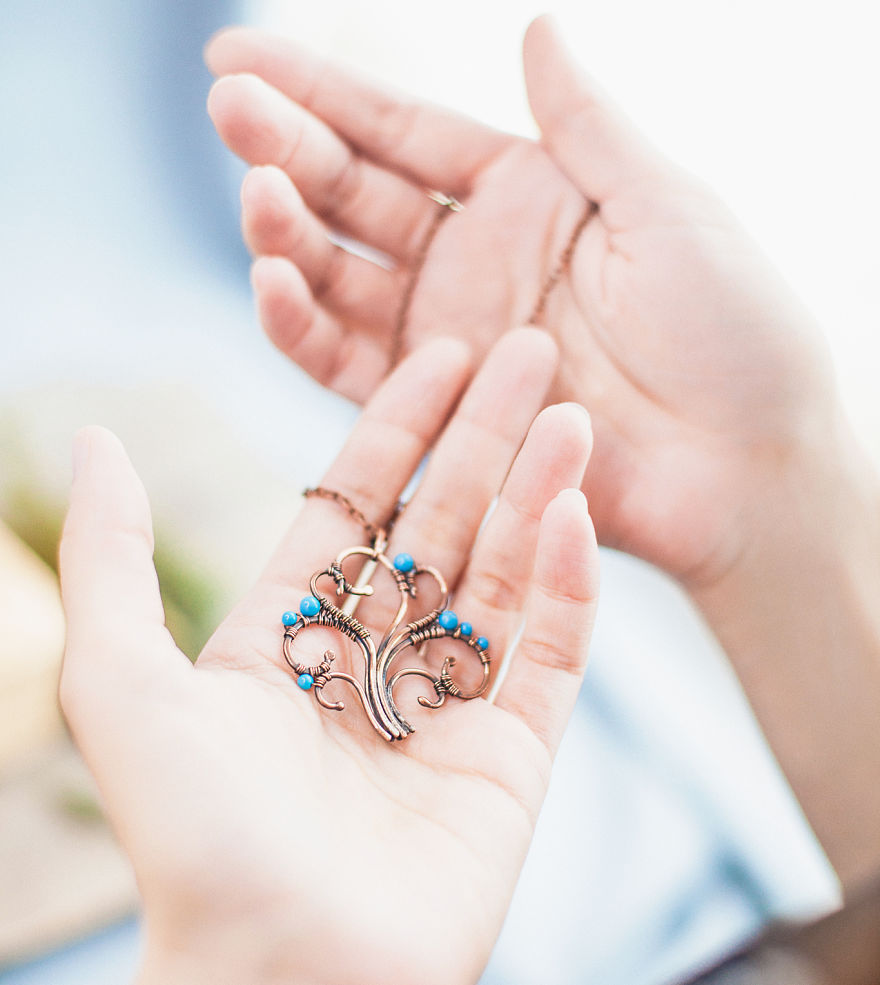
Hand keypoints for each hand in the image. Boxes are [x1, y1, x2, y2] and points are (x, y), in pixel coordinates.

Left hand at [59, 330, 598, 984]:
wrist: (286, 981)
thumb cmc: (195, 838)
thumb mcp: (124, 681)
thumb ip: (112, 556)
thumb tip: (98, 441)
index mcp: (292, 636)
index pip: (357, 506)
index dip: (396, 427)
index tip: (440, 354)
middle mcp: (373, 663)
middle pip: (440, 525)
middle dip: (483, 437)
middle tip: (529, 353)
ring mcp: (450, 709)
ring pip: (504, 575)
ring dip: (539, 492)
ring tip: (573, 415)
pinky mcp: (514, 759)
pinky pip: (548, 655)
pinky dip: (567, 585)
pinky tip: (578, 511)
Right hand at [205, 15, 838, 588]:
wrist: (743, 462)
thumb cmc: (732, 331)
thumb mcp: (663, 206)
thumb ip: (584, 126)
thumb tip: (536, 24)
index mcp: (524, 194)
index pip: (400, 130)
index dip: (321, 90)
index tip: (236, 53)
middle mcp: (472, 259)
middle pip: (355, 194)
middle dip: (286, 148)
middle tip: (228, 108)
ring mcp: (447, 333)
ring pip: (337, 275)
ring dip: (286, 236)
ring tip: (257, 194)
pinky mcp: (435, 407)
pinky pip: (347, 361)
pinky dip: (303, 324)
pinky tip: (273, 281)